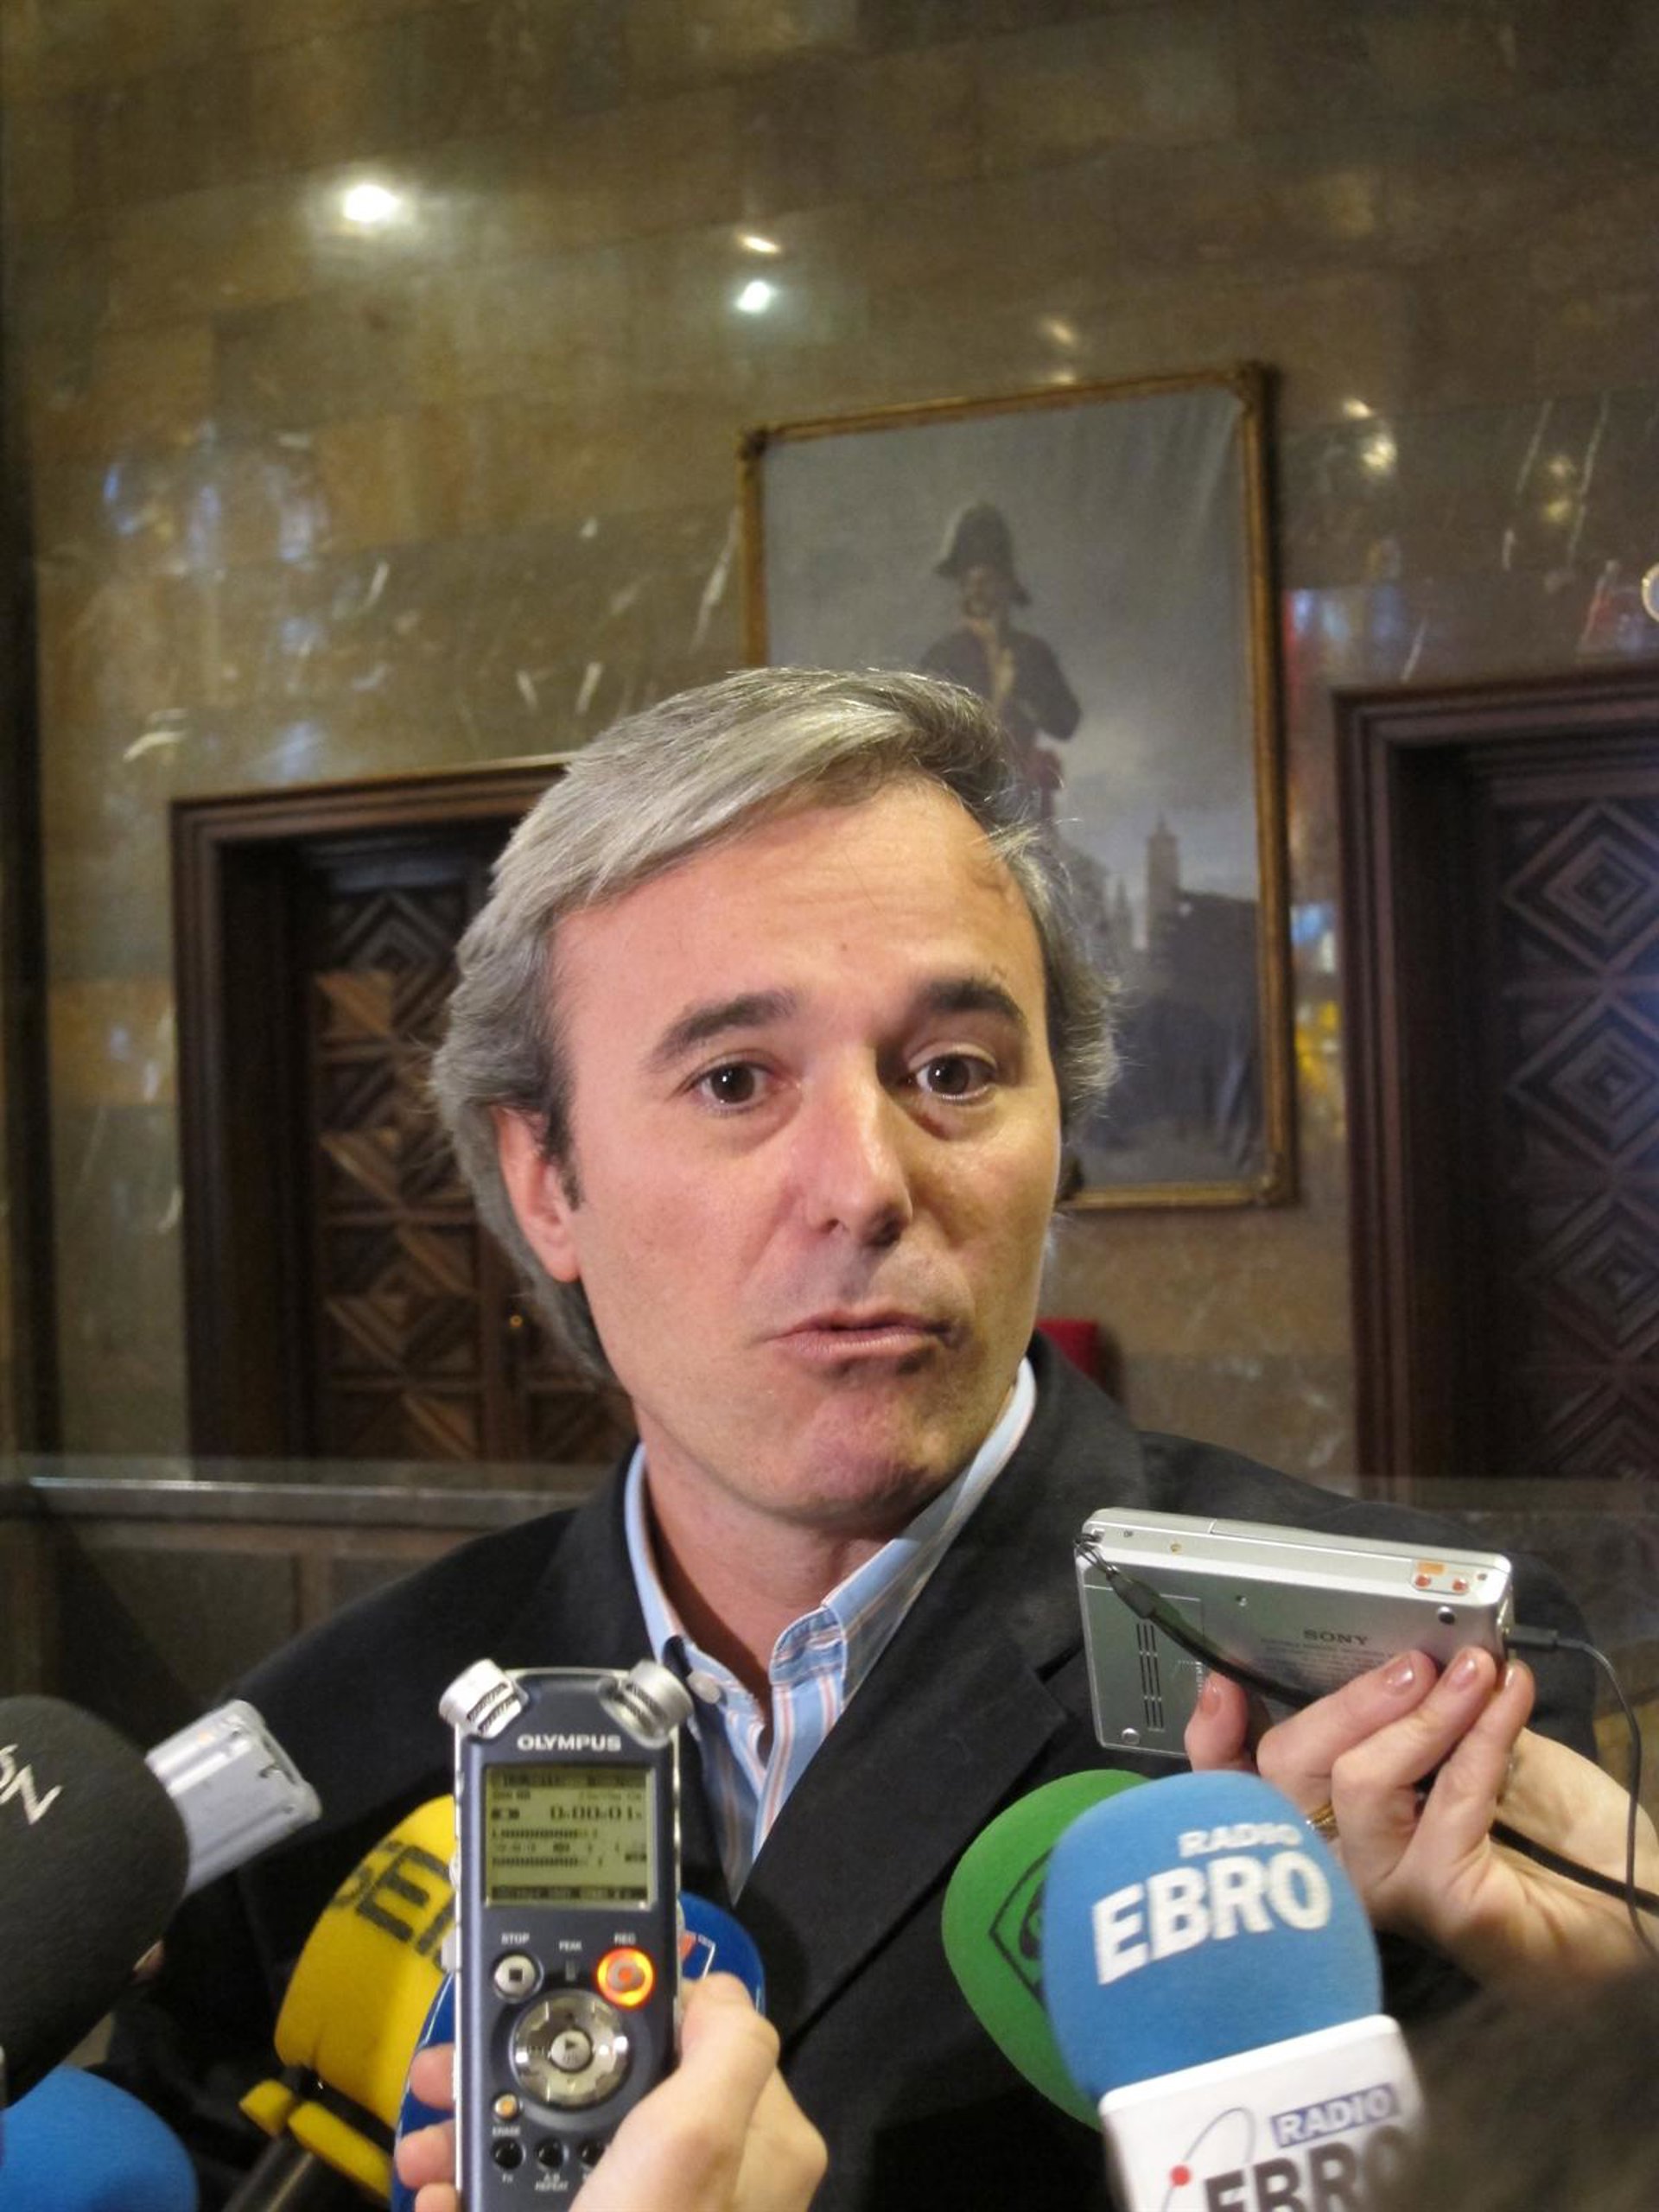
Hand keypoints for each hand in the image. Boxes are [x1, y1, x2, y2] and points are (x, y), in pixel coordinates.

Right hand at [393, 1974, 826, 2211]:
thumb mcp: (692, 2147)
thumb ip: (727, 2049)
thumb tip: (723, 1987)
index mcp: (760, 2142)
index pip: (701, 2028)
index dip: (622, 2003)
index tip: (551, 2000)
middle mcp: (712, 2182)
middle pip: (618, 2087)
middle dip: (525, 2070)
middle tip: (454, 2073)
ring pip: (566, 2144)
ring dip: (485, 2132)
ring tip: (430, 2145)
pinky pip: (538, 2201)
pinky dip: (485, 2193)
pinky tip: (445, 2196)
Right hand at [1185, 1647, 1658, 1989]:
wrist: (1632, 1906)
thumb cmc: (1553, 1836)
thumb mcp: (1468, 1754)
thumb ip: (1422, 1721)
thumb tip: (1397, 1656)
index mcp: (1335, 1826)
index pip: (1243, 1791)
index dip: (1214, 1741)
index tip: (1225, 1683)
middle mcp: (1344, 1866)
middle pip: (1285, 1775)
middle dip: (1344, 1700)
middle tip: (1410, 1663)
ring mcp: (1387, 1891)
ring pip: (1357, 1783)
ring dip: (1420, 1714)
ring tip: (1471, 1675)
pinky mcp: (1441, 1901)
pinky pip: (1445, 1800)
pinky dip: (1480, 1735)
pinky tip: (1507, 1698)